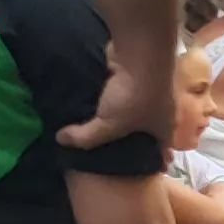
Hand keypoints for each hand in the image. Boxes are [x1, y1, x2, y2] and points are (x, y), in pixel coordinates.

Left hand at [61, 44, 181, 151]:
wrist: (140, 54)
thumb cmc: (133, 98)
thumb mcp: (107, 125)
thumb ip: (84, 137)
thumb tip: (61, 139)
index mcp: (163, 128)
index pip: (160, 150)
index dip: (152, 160)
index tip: (141, 168)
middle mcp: (161, 111)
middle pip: (148, 129)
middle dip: (135, 137)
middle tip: (114, 145)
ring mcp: (150, 90)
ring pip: (135, 108)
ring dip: (122, 113)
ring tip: (100, 121)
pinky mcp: (135, 74)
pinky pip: (122, 90)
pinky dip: (113, 94)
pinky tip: (97, 97)